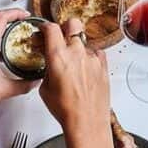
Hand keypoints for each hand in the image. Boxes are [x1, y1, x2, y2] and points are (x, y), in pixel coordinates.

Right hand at [39, 19, 109, 133]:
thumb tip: (50, 64)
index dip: (45, 27)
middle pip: (72, 24)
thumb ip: (48, 69)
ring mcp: (92, 58)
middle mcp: (77, 52)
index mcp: (58, 56)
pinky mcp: (103, 65)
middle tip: (61, 38)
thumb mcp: (45, 88)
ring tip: (74, 64)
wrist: (86, 122)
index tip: (44, 30)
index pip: (51, 28)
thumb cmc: (65, 109)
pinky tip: (86, 70)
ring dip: (78, 48)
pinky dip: (90, 58)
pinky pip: (96, 53)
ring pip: (84, 42)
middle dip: (65, 28)